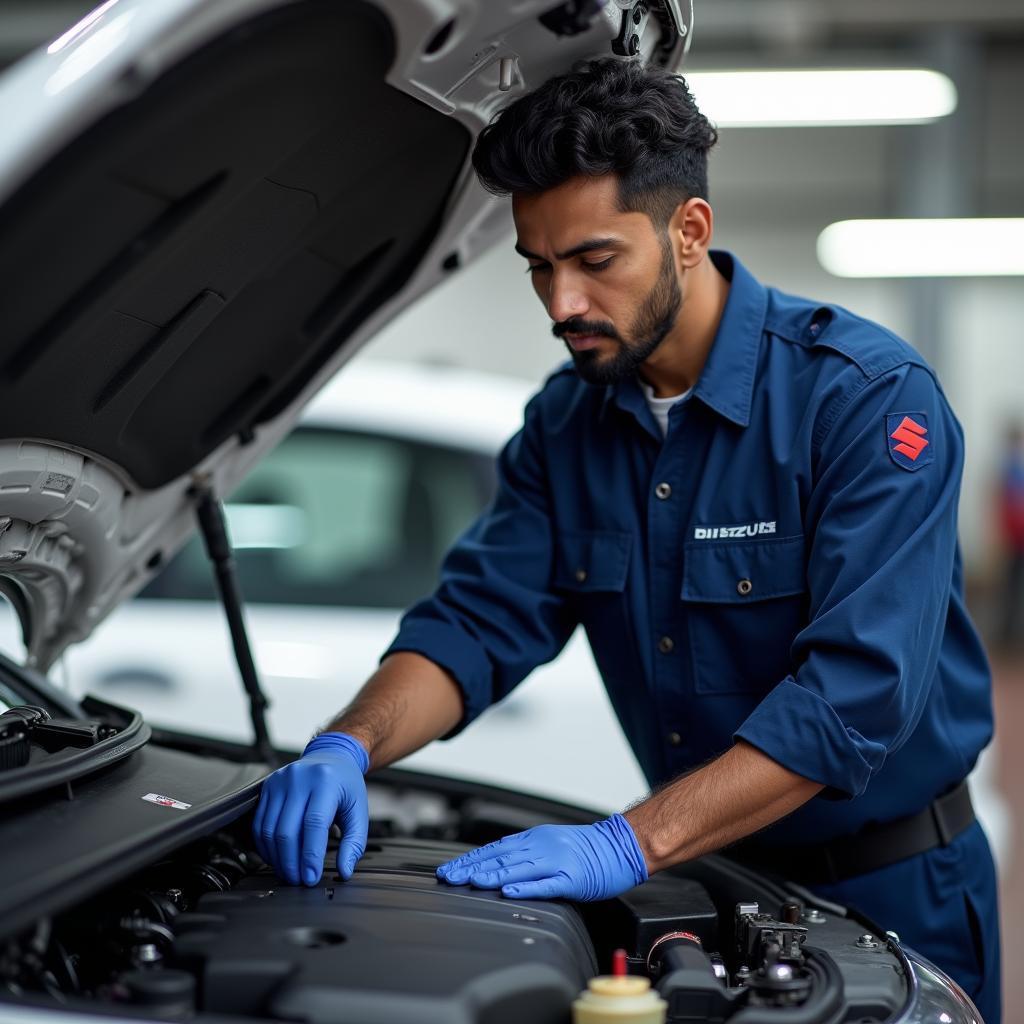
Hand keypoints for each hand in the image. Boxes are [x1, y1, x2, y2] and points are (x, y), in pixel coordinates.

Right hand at [252, 732, 368, 885]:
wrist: (331, 756)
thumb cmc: (345, 785)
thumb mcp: (358, 810)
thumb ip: (354, 842)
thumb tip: (345, 870)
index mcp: (326, 782)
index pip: (313, 824)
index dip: (310, 855)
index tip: (311, 877)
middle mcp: (299, 778)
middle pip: (287, 830)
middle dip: (291, 863)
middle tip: (299, 880)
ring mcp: (280, 781)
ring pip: (269, 830)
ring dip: (277, 858)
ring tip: (289, 872)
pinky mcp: (267, 787)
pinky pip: (260, 824)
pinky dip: (265, 846)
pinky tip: (277, 857)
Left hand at [435, 814, 647, 900]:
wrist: (622, 845)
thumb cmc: (588, 849)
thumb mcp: (551, 843)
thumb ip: (526, 853)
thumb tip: (498, 865)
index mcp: (535, 838)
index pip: (495, 848)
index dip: (470, 859)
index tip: (449, 869)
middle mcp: (542, 846)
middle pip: (500, 857)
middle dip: (471, 868)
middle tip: (448, 877)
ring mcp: (557, 861)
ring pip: (518, 868)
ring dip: (492, 874)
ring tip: (471, 881)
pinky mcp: (572, 878)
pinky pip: (545, 884)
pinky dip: (525, 887)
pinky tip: (509, 891)